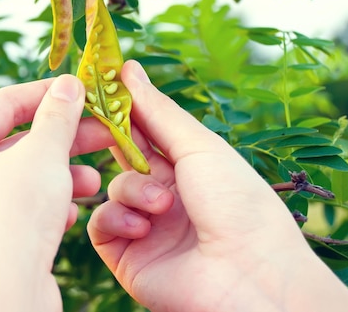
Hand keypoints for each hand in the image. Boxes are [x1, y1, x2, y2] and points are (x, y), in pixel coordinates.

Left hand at [0, 75, 111, 311]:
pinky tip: (71, 212)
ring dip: (60, 174)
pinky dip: (46, 204)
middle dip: (63, 139)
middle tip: (104, 134)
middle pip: (15, 141)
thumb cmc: (12, 217)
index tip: (83, 91)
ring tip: (93, 181)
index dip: (48, 93)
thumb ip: (57, 116)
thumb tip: (68, 85)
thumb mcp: (43, 156)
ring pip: (20, 177)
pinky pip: (17, 208)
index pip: (4, 102)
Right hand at [87, 60, 347, 311]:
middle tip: (97, 125)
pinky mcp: (127, 254)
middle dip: (111, 141)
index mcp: (186, 166)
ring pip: (111, 188)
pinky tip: (143, 227)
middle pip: (123, 156)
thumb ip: (157, 112)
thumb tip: (128, 69)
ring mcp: (145, 224)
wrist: (250, 277)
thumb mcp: (200, 148)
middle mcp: (163, 193)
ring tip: (160, 206)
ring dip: (131, 190)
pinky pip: (101, 224)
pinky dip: (116, 219)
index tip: (99, 84)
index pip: (144, 130)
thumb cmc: (238, 205)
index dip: (122, 108)